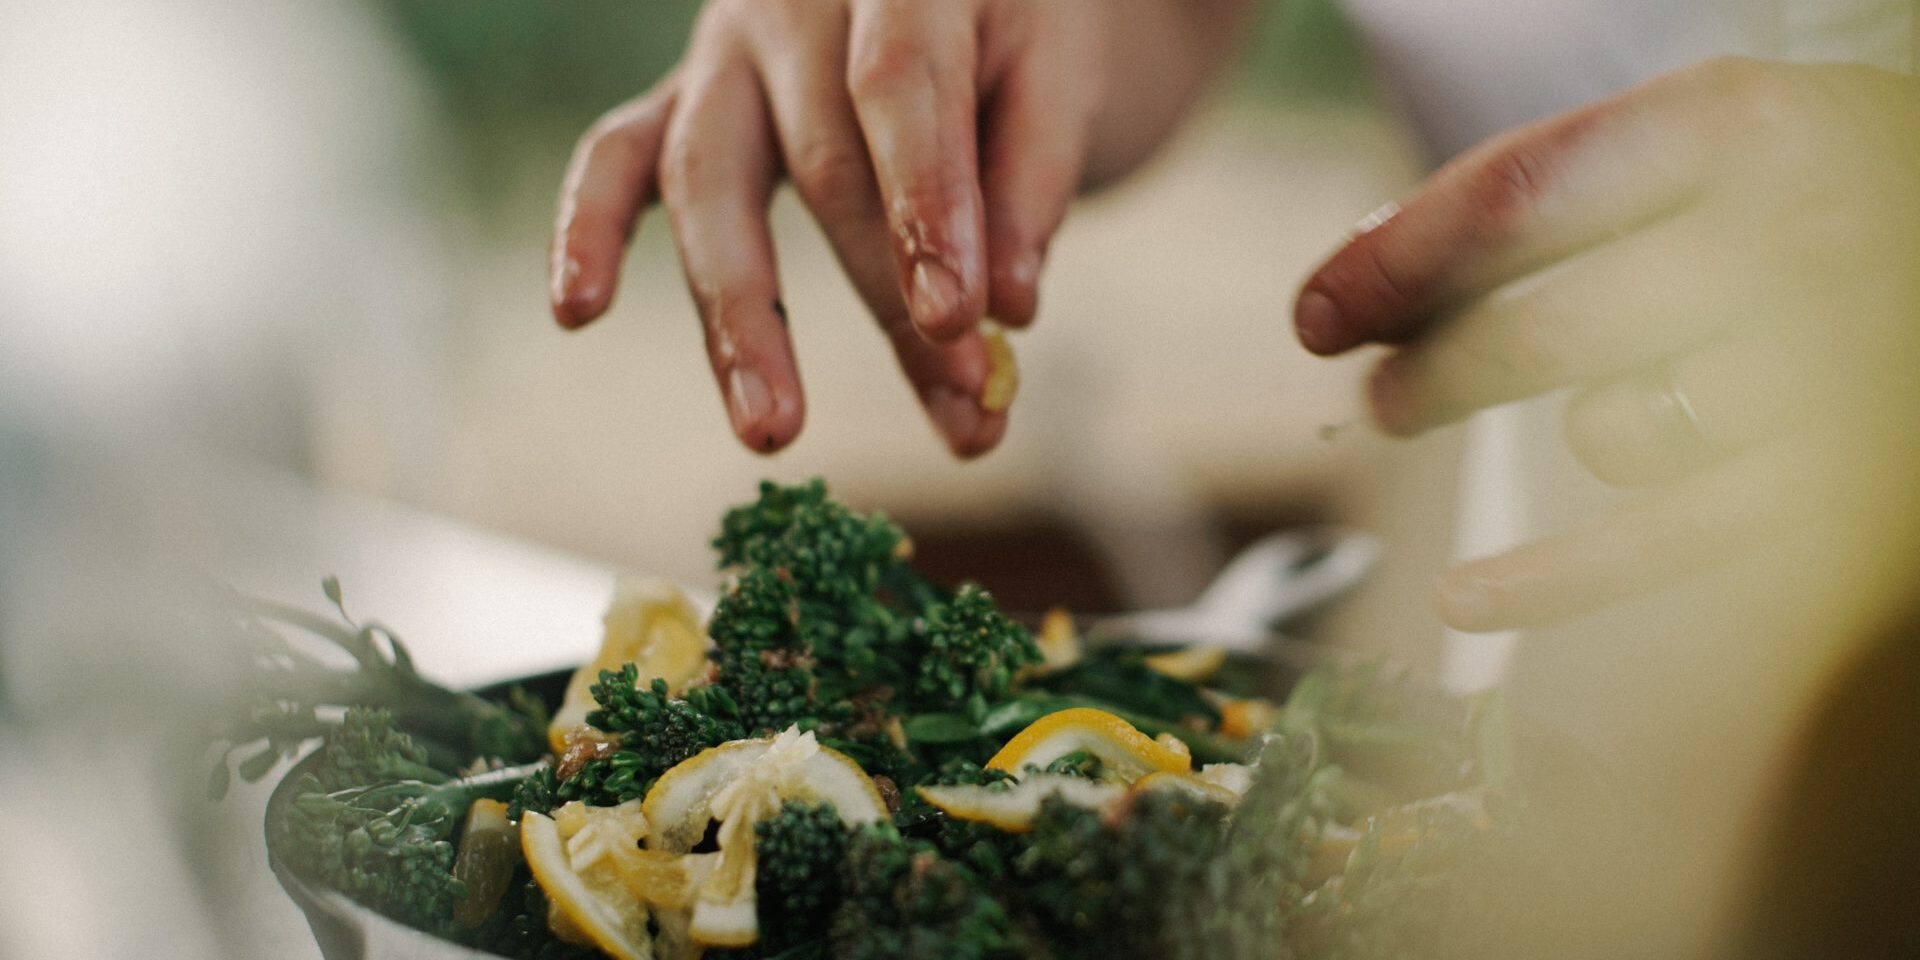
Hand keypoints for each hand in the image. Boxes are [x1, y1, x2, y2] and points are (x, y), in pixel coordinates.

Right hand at [549, 0, 1250, 456]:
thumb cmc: (1015, 31)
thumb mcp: (1057, 74)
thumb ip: (1033, 182)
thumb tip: (1006, 309)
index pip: (900, 84)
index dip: (927, 205)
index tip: (960, 320)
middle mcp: (794, 0)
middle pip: (822, 159)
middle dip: (887, 299)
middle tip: (957, 410)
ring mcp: (724, 48)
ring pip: (708, 179)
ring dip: (741, 315)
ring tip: (770, 429)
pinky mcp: (683, 98)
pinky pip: (617, 156)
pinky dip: (590, 229)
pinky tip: (575, 310)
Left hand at [1294, 58, 1919, 630]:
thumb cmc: (1832, 192)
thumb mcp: (1719, 136)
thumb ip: (1563, 186)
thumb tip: (1370, 257)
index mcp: (1741, 126)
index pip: (1514, 200)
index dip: (1392, 264)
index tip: (1318, 313)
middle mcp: (1787, 239)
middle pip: (1541, 329)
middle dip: (1432, 374)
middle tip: (1380, 399)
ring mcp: (1824, 369)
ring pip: (1614, 433)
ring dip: (1580, 434)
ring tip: (1609, 411)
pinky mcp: (1838, 488)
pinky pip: (1662, 546)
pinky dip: (1551, 582)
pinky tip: (1466, 594)